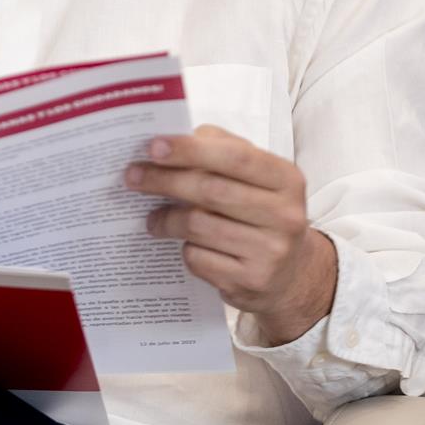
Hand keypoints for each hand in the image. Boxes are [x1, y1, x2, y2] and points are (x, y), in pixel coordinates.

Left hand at [125, 124, 336, 344]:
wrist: (290, 275)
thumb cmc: (261, 213)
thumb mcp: (256, 177)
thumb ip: (222, 150)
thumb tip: (172, 142)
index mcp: (287, 179)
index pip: (235, 157)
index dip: (191, 150)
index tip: (154, 147)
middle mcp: (285, 215)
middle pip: (211, 190)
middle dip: (164, 181)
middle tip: (133, 176)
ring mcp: (271, 252)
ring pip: (199, 226)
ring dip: (166, 219)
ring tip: (152, 218)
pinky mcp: (251, 282)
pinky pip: (199, 259)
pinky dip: (184, 249)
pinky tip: (183, 245)